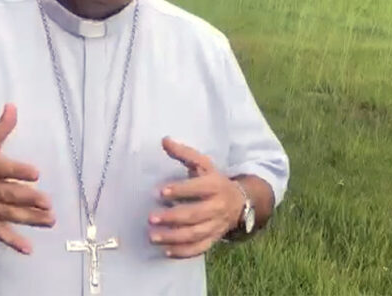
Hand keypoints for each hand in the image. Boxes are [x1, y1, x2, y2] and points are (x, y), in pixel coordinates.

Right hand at [0, 104, 54, 253]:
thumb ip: (1, 128)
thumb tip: (12, 105)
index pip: (4, 169)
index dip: (19, 171)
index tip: (37, 173)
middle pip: (8, 194)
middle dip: (28, 199)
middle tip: (48, 202)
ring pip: (8, 214)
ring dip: (29, 219)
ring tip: (50, 220)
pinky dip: (13, 241)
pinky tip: (28, 249)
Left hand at [147, 137, 244, 258]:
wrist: (239, 201)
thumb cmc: (213, 180)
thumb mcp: (203, 164)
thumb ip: (184, 153)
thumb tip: (164, 140)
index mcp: (215, 185)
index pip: (198, 188)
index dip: (180, 190)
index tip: (160, 192)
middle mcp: (217, 207)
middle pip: (195, 214)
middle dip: (172, 217)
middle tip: (151, 218)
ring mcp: (216, 225)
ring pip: (195, 234)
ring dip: (174, 237)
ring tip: (153, 236)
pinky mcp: (213, 238)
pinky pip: (200, 248)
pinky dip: (184, 252)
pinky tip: (166, 251)